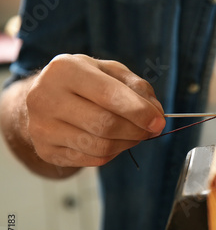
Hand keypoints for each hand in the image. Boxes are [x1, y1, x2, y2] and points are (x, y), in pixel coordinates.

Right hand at [26, 54, 165, 166]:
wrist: (43, 98)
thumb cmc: (84, 83)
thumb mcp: (110, 72)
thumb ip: (137, 88)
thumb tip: (156, 114)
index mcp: (66, 70)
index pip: (109, 95)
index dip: (139, 112)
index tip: (158, 122)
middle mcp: (47, 97)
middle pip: (106, 125)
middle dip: (136, 131)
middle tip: (150, 130)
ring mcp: (42, 127)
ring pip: (100, 146)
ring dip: (127, 144)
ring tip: (134, 135)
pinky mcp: (46, 150)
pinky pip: (91, 160)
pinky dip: (112, 154)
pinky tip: (115, 142)